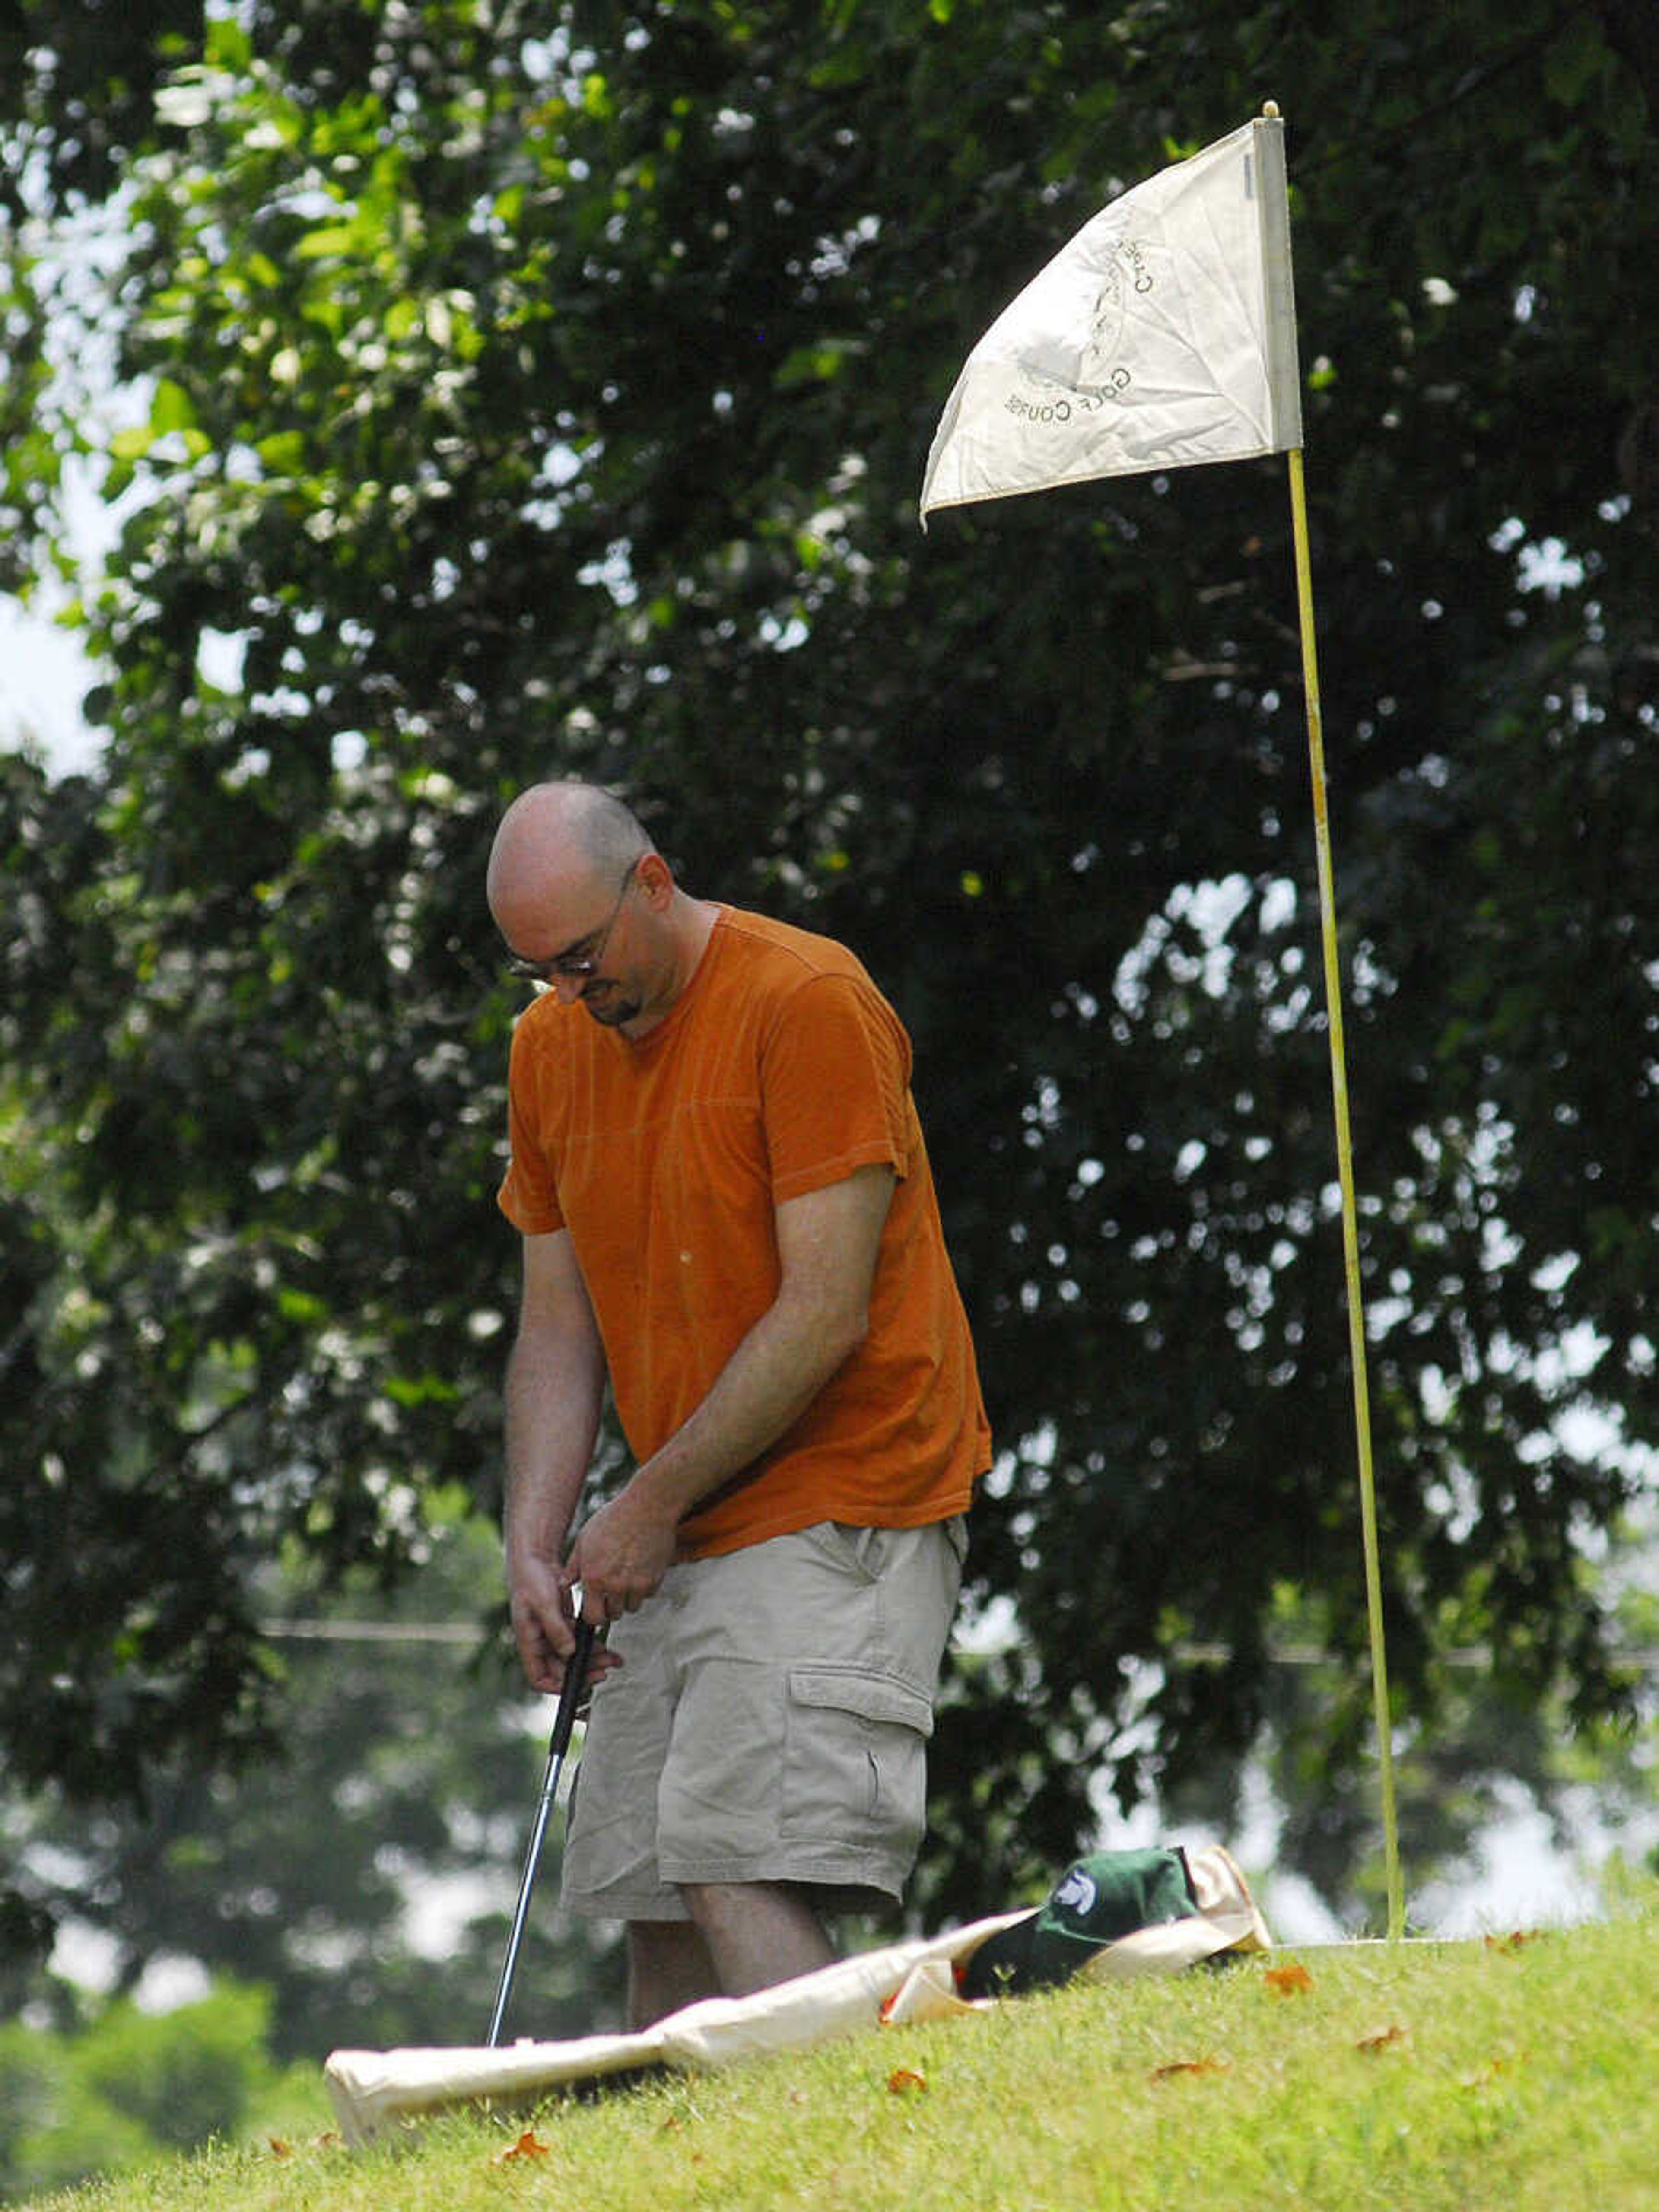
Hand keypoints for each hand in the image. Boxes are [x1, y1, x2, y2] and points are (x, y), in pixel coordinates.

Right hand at [507, 1546, 619, 1694]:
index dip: (558, 1687)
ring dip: (592, 1659)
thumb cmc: (532, 1578)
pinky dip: (591, 1643)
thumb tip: (569, 1653)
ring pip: (573, 1656)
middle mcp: (539, 1642)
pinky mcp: (562, 1623)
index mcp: (529, 1642)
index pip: (539, 1678)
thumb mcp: (544, 1603)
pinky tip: (605, 1643)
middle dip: (584, 1671)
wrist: (534, 1556)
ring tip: (613, 1658)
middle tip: (607, 1669)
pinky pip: (578, 1640)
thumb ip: (556, 1629)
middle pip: (562, 1669)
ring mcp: (551, 1633)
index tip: (580, 1684)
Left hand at [565, 1483, 678, 1624]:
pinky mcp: (655, 1579)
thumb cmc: (613, 1519)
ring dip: (628, 1598)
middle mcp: (615, 1586)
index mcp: (594, 1578)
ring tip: (625, 1578)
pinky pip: (648, 1594)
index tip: (595, 1609)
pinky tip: (639, 1569)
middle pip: (614, 1615)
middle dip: (611, 1607)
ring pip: (632, 1607)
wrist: (647, 1508)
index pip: (593, 1617)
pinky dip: (644, 1587)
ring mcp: (637, 1584)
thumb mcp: (584, 1540)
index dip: (594, 1616)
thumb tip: (563, 1585)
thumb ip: (574, 1567)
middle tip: (610, 1592)